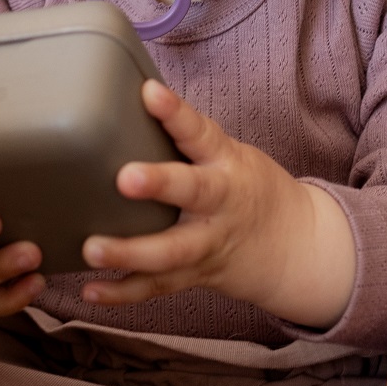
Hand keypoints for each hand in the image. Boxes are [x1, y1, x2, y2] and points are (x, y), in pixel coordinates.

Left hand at [79, 80, 355, 326]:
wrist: (295, 247)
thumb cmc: (250, 188)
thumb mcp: (229, 154)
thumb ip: (186, 138)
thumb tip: (127, 97)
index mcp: (226, 163)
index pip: (201, 132)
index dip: (176, 112)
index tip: (150, 92)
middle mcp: (220, 203)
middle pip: (194, 192)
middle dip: (161, 184)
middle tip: (125, 177)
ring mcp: (208, 244)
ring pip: (171, 252)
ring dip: (131, 253)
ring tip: (92, 248)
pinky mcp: (195, 275)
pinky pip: (158, 287)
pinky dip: (124, 293)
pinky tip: (91, 291)